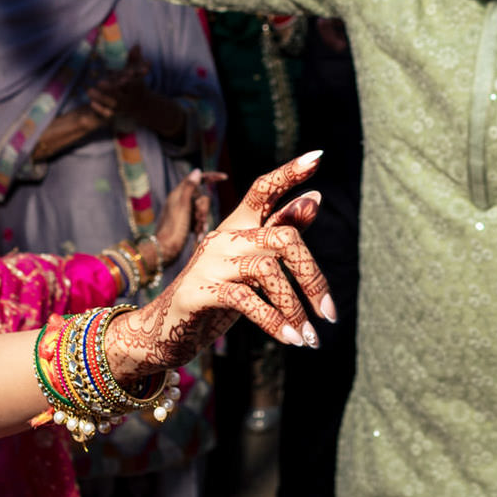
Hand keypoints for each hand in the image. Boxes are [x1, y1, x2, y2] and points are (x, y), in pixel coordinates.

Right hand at [106, 153, 331, 378]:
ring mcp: (209, 263)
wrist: (166, 330)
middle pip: (283, 237)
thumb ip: (281, 229)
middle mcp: (225, 237)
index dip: (289, 172)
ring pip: (268, 270)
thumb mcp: (252, 262)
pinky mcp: (198, 291)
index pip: (263, 189)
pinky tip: (291, 340)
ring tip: (310, 338)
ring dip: (295, 308)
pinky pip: (246, 300)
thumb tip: (315, 195)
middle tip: (330, 314)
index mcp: (238, 225)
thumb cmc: (218, 293)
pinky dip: (274, 322)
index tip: (319, 156)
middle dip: (313, 276)